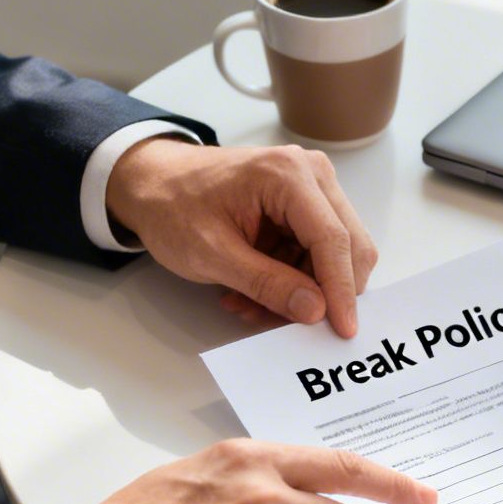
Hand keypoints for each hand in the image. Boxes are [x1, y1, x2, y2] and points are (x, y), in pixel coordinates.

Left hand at [105, 139, 378, 337]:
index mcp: (288, 175)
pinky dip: (294, 281)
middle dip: (323, 292)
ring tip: (253, 306)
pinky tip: (257, 292)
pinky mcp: (307, 206)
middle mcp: (311, 173)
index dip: (341, 289)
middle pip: (348, 244)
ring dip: (304, 291)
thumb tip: (315, 310)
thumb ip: (266, 283)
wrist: (154, 182)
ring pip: (336, 255)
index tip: (343, 330)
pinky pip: (317, 254)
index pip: (333, 239)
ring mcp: (312, 187)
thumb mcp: (211, 254)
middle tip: (286, 324)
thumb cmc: (173, 206)